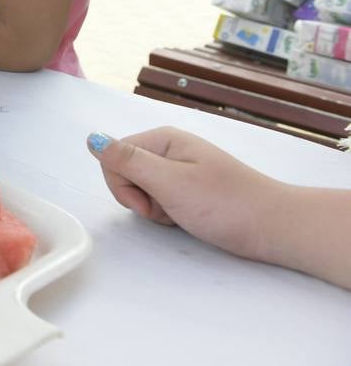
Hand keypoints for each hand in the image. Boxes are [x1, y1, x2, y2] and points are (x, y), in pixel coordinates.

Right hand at [86, 127, 283, 262]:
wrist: (274, 228)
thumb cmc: (223, 203)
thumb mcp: (169, 182)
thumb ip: (127, 161)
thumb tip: (91, 138)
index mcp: (163, 138)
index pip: (113, 158)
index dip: (124, 185)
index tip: (151, 202)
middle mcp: (169, 148)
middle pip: (125, 173)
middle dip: (139, 198)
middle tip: (168, 210)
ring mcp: (180, 169)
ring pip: (141, 189)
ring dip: (154, 208)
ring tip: (182, 214)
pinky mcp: (190, 188)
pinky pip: (160, 198)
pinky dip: (167, 212)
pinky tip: (187, 218)